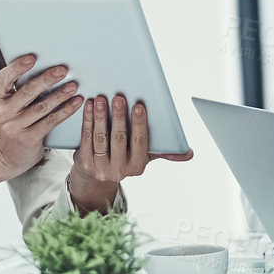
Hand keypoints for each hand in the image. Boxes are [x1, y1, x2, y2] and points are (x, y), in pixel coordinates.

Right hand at [0, 54, 82, 176]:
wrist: (7, 156)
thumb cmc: (14, 122)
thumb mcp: (9, 105)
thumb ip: (19, 88)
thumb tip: (44, 65)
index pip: (4, 79)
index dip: (17, 67)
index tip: (32, 58)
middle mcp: (4, 111)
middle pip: (27, 92)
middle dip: (46, 79)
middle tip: (62, 70)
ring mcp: (15, 126)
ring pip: (41, 107)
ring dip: (60, 95)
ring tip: (73, 86)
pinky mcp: (29, 139)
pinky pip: (50, 122)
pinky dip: (65, 111)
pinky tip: (75, 103)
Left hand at [69, 92, 193, 208]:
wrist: (97, 175)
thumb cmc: (126, 157)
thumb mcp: (146, 157)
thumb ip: (166, 152)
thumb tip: (190, 153)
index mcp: (137, 167)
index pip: (140, 142)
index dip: (139, 123)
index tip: (139, 106)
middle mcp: (119, 170)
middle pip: (119, 139)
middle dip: (119, 117)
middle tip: (118, 98)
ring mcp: (100, 167)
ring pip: (100, 137)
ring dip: (100, 117)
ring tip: (102, 99)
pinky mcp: (84, 162)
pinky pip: (86, 138)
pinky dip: (87, 121)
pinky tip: (89, 106)